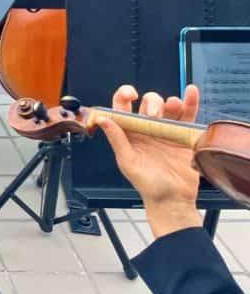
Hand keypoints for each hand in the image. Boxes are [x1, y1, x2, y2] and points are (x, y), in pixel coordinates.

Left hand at [98, 84, 201, 238]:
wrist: (172, 200)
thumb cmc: (147, 185)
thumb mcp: (128, 162)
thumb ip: (117, 139)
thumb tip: (102, 119)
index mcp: (129, 132)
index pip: (123, 107)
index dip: (124, 95)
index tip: (130, 94)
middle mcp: (147, 129)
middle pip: (148, 103)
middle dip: (152, 103)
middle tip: (154, 116)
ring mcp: (166, 131)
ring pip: (167, 106)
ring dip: (170, 102)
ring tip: (173, 108)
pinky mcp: (183, 135)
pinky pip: (187, 115)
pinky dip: (190, 102)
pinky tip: (190, 93)